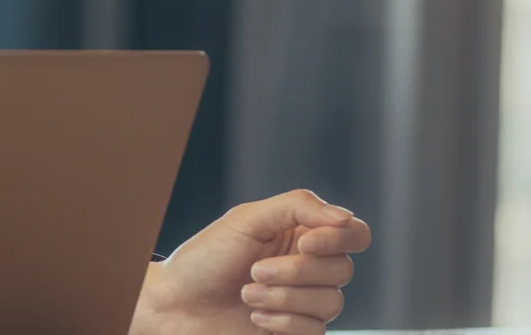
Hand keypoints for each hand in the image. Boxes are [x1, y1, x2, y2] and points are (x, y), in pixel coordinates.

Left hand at [131, 189, 370, 334]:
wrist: (176, 305)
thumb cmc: (205, 258)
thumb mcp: (247, 219)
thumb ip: (298, 206)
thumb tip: (344, 216)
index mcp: (302, 233)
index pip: (354, 234)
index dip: (339, 239)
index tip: (304, 243)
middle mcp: (309, 267)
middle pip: (342, 270)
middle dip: (296, 272)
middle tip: (253, 271)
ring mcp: (304, 301)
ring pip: (331, 303)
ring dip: (283, 298)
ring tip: (246, 294)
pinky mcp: (296, 331)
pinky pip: (316, 330)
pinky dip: (283, 323)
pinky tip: (255, 317)